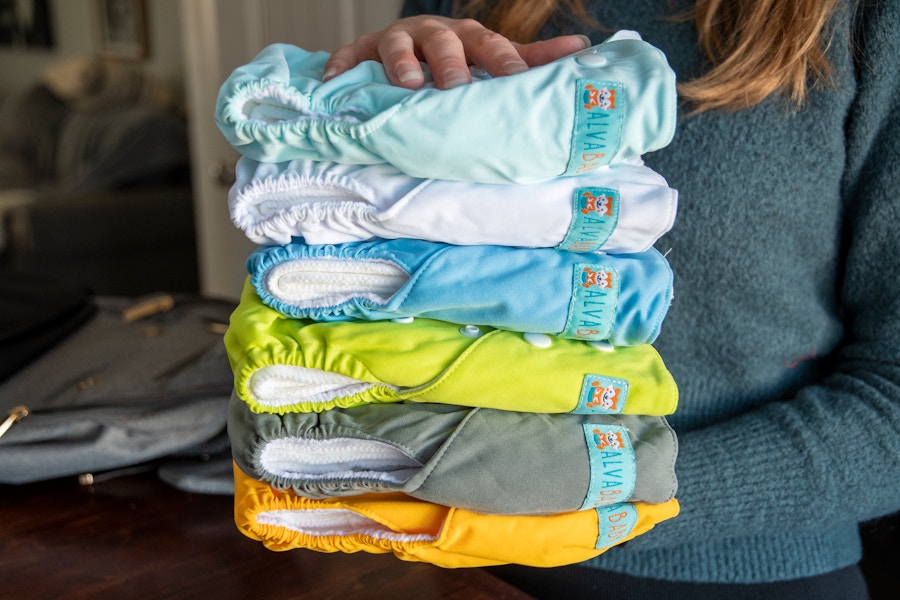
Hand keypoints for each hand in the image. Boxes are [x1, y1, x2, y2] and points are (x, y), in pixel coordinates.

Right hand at [323, 15, 590, 89]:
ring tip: (406, 85)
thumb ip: (532, 59)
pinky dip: (344, 66)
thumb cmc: (460, 60)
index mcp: (470, 37)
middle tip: (458, 88)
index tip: (520, 85)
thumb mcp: (494, 59)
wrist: (410, 53)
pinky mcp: (365, 51)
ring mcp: (398, 40)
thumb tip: (583, 50)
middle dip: (451, 65)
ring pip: (398, 45)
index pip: (492, 48)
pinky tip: (337, 79)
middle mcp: (435, 34)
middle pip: (445, 43)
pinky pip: (352, 56)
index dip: (505, 64)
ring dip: (402, 63)